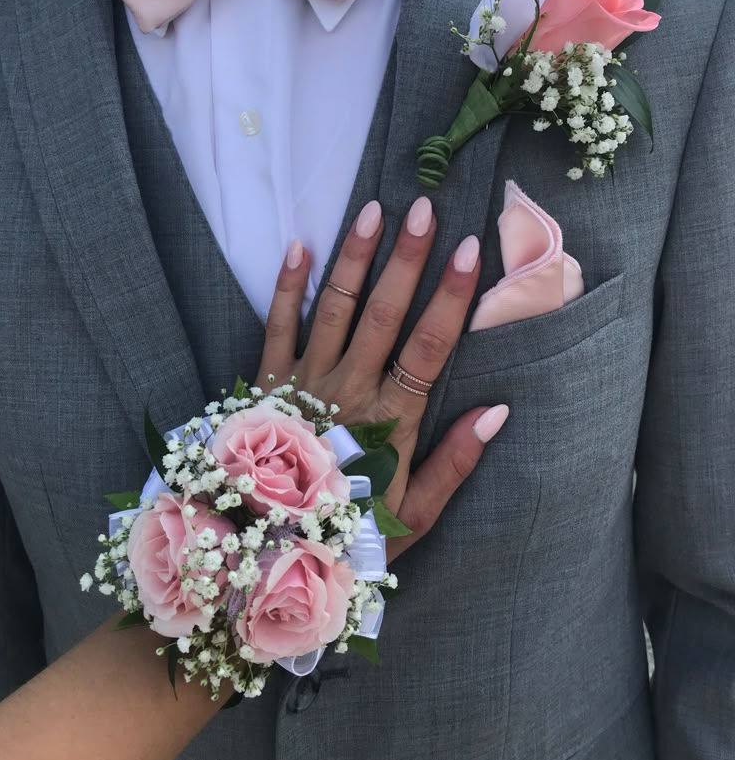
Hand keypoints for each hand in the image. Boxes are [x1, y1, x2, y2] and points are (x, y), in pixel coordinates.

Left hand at [257, 198, 508, 558]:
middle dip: (406, 258)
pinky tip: (299, 245)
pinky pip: (274, 327)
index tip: (472, 248)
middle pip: (384, 314)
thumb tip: (498, 412)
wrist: (263, 553)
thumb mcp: (413, 516)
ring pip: (334, 309)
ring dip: (355, 258)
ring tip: (373, 210)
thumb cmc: (349, 533)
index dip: (453, 295)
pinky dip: (286, 286)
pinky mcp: (265, 384)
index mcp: (389, 420)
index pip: (430, 346)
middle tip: (424, 206)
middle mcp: (347, 390)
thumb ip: (454, 464)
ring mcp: (303, 383)